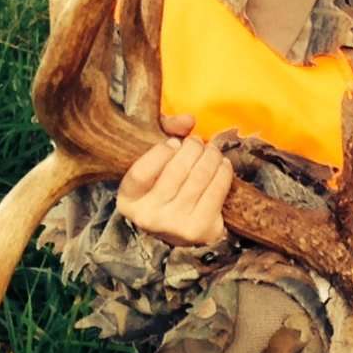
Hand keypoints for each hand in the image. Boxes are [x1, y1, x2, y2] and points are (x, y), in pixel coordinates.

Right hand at [116, 114, 233, 246]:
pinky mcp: (201, 229)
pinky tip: (222, 164)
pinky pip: (217, 189)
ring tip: (211, 151)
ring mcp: (175, 225)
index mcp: (128, 201)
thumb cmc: (164, 187)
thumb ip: (164, 131)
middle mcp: (148, 217)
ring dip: (211, 156)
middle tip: (197, 142)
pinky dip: (224, 171)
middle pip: (177, 170)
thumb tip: (188, 120)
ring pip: (200, 176)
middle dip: (193, 148)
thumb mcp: (153, 162)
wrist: (180, 231)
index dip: (161, 152)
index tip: (174, 143)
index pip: (142, 173)